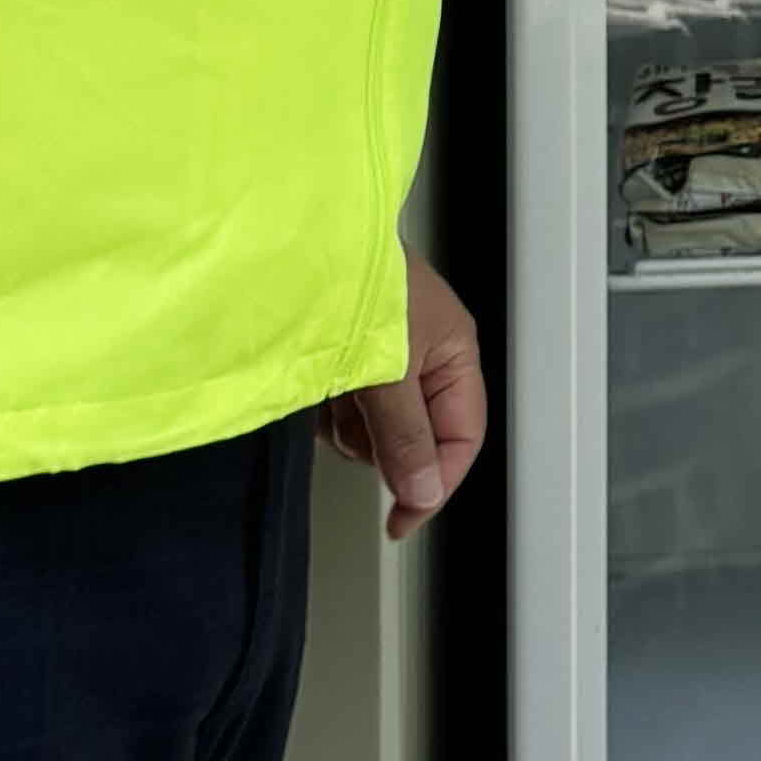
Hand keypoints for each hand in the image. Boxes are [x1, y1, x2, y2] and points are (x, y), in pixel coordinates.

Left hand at [321, 252, 487, 537]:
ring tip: (333, 389)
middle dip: (382, 444)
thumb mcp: (387, 372)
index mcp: (453, 354)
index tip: (401, 520)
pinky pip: (346, 412)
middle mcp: (425, 357)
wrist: (298, 241)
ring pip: (376, 430)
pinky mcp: (347, 357)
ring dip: (351, 426)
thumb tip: (424, 493)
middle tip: (353, 419)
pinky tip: (316, 386)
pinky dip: (329, 411)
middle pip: (417, 438)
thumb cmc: (355, 286)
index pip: (461, 437)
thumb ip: (406, 437)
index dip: (436, 483)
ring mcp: (385, 358)